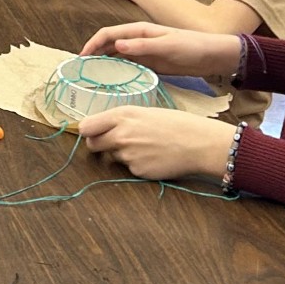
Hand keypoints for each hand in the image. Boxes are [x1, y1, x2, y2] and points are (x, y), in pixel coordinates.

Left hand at [78, 106, 237, 183]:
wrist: (198, 143)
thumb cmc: (176, 124)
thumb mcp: (146, 112)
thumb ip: (123, 120)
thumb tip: (106, 128)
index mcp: (122, 115)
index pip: (86, 127)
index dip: (88, 131)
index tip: (92, 133)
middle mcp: (120, 135)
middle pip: (92, 145)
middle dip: (99, 145)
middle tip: (113, 143)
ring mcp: (128, 155)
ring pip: (112, 157)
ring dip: (122, 155)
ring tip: (146, 148)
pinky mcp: (137, 171)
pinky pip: (129, 169)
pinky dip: (137, 165)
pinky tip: (154, 158)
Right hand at [81, 19, 240, 79]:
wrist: (213, 56)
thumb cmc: (192, 46)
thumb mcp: (168, 46)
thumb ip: (143, 46)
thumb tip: (117, 46)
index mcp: (139, 31)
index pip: (108, 34)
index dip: (92, 44)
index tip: (81, 58)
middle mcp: (138, 40)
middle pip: (109, 45)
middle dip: (94, 55)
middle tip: (81, 72)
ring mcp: (144, 53)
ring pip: (117, 57)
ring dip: (105, 65)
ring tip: (92, 79)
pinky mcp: (151, 65)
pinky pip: (129, 68)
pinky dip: (119, 73)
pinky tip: (113, 84)